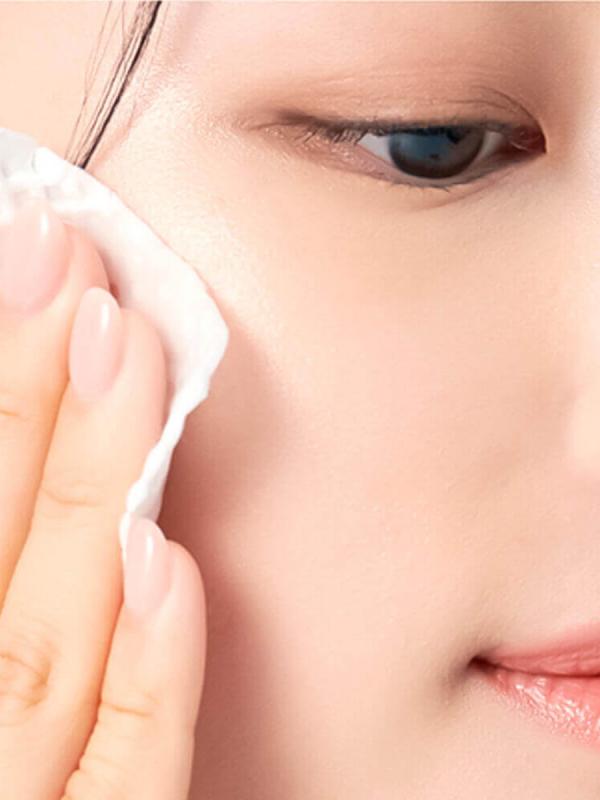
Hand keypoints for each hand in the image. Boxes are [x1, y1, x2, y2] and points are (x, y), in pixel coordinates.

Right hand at [0, 199, 206, 799]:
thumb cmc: (2, 742)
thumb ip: (6, 576)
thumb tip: (100, 516)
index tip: (29, 274)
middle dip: (22, 399)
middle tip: (66, 266)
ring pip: (46, 643)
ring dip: (83, 488)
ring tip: (119, 351)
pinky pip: (121, 786)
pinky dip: (143, 681)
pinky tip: (166, 564)